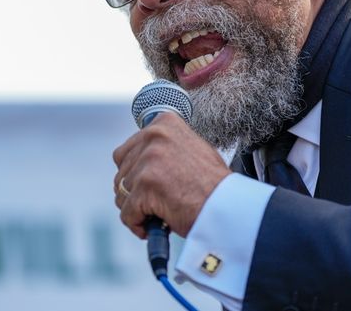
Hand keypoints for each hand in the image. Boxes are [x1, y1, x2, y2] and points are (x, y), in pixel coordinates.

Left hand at [112, 112, 230, 237]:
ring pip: (121, 192)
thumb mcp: (191, 149)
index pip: (127, 151)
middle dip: (134, 191)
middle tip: (154, 203)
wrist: (228, 207)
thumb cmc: (213, 186)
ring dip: (136, 208)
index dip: (136, 174)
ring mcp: (148, 161)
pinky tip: (152, 226)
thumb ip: (164, 147)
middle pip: (121, 172)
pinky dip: (136, 224)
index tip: (151, 186)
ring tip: (158, 214)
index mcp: (164, 124)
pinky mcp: (144, 186)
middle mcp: (154, 136)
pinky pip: (126, 212)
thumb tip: (139, 158)